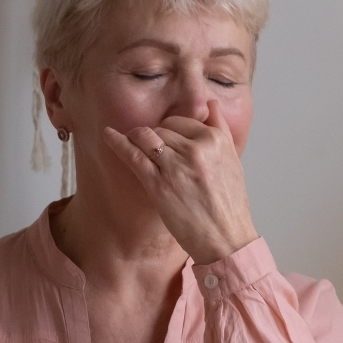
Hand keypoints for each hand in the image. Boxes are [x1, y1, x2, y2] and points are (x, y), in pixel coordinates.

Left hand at [102, 99, 258, 265]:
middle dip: (157, 137)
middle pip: (164, 128)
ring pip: (148, 137)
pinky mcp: (159, 184)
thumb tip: (211, 103)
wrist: (226, 239)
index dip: (172, 130)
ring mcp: (176, 166)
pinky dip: (118, 143)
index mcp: (216, 141)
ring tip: (133, 141)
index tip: (168, 141)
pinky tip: (108, 135)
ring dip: (137, 137)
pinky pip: (134, 155)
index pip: (183, 121)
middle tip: (157, 154)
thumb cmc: (230, 206)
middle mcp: (197, 149)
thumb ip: (221, 129)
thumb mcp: (234, 161)